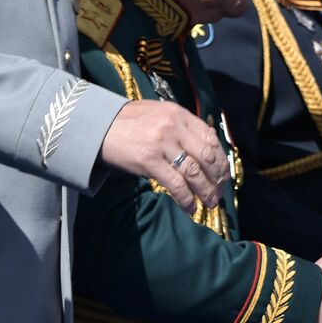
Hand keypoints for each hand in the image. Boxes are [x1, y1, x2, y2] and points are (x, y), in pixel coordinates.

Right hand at [100, 100, 226, 210]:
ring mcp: (162, 144)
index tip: (223, 173)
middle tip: (220, 190)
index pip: (210, 138)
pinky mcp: (149, 161)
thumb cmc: (129, 122)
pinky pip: (175, 184)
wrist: (98, 126)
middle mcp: (174, 127)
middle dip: (218, 176)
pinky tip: (191, 207)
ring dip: (206, 191)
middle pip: (207, 156)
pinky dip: (187, 198)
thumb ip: (181, 127)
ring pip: (194, 172)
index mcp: (180, 114)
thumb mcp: (159, 114)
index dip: (220, 159)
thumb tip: (205, 149)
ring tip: (211, 202)